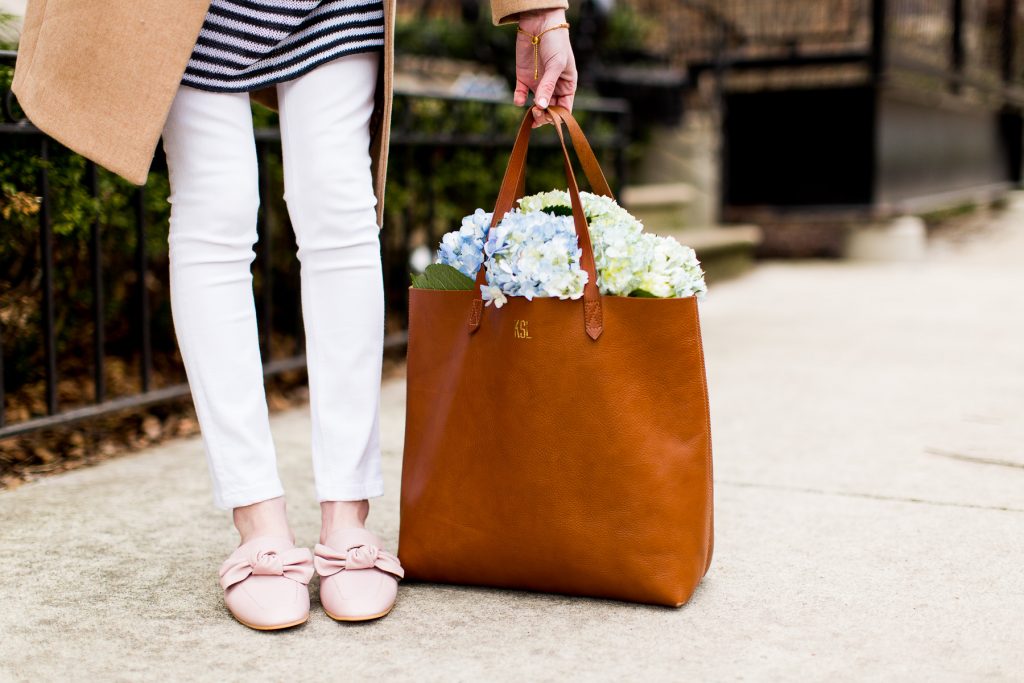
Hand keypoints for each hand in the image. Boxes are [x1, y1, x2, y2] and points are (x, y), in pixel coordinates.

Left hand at [513, 8, 577, 127]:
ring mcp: (538, 84)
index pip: (564, 108)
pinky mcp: (523, 79)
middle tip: (538, 111)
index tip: (550, 115)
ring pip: (535, 106)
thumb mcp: (556, 64)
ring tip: (531, 109)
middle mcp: (552, 87)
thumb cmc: (555, 41)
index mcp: (566, 85)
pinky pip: (520, 95)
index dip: (558, 116)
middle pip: (549, 110)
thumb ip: (549, 86)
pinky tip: (519, 100)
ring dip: (533, 112)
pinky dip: (519, 100)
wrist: (539, 23)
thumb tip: (542, 106)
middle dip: (544, 115)